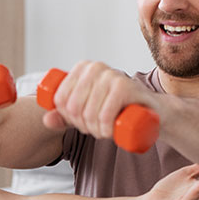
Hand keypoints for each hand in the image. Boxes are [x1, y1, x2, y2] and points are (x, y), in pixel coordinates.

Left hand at [42, 60, 156, 139]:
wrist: (152, 111)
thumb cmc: (117, 109)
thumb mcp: (87, 112)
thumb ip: (63, 116)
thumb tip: (46, 120)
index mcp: (83, 68)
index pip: (61, 99)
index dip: (67, 117)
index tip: (81, 123)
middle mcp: (96, 67)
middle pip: (74, 107)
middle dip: (83, 126)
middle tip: (96, 130)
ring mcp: (112, 75)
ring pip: (89, 113)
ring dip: (96, 130)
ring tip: (105, 131)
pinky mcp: (126, 87)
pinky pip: (105, 114)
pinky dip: (105, 128)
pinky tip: (109, 132)